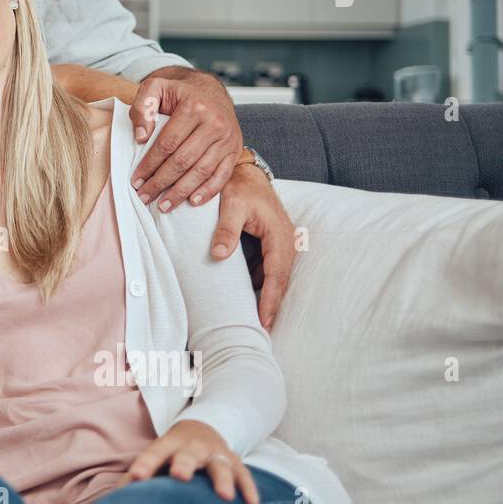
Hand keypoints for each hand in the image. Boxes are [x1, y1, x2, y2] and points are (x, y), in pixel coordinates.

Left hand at [122, 419, 259, 503]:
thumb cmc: (172, 451)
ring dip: (222, 479)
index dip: (146, 464)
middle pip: (188, 454)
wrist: (203, 428)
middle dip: (184, 464)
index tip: (136, 478)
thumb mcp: (156, 455)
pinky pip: (244, 475)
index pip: (155, 452)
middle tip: (179, 476)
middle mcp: (194, 446)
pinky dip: (249, 488)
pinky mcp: (235, 462)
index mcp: (169, 443)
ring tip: (223, 496)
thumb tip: (114, 497)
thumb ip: (138, 474)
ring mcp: (216, 453)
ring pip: (220, 464)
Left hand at [129, 71, 241, 212]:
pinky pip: (223, 175)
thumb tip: (140, 137)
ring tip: (163, 205)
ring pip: (202, 171)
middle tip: (144, 196)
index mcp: (194, 107)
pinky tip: (192, 202)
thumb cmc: (178, 92)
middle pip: (183, 160)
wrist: (209, 88)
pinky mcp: (235, 149)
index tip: (136, 180)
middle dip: (161, 182)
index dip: (150, 164)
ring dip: (181, 192)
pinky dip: (208, 191)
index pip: (167, 143)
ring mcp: (228, 138)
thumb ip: (143, 107)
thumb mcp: (155, 87)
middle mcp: (215, 123)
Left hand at [208, 164, 295, 330]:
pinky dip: (262, 283)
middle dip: (273, 305)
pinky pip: (269, 269)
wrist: (246, 171)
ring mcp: (280, 243)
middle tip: (262, 331)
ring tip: (257, 320)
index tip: (264, 321)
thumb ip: (225, 229)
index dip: (271, 300)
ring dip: (268, 296)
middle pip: (280, 280)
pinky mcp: (271, 243)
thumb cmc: (239, 187)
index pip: (276, 275)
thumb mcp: (230, 205)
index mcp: (279, 234)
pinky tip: (250, 296)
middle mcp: (285, 241)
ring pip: (276, 276)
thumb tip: (218, 255)